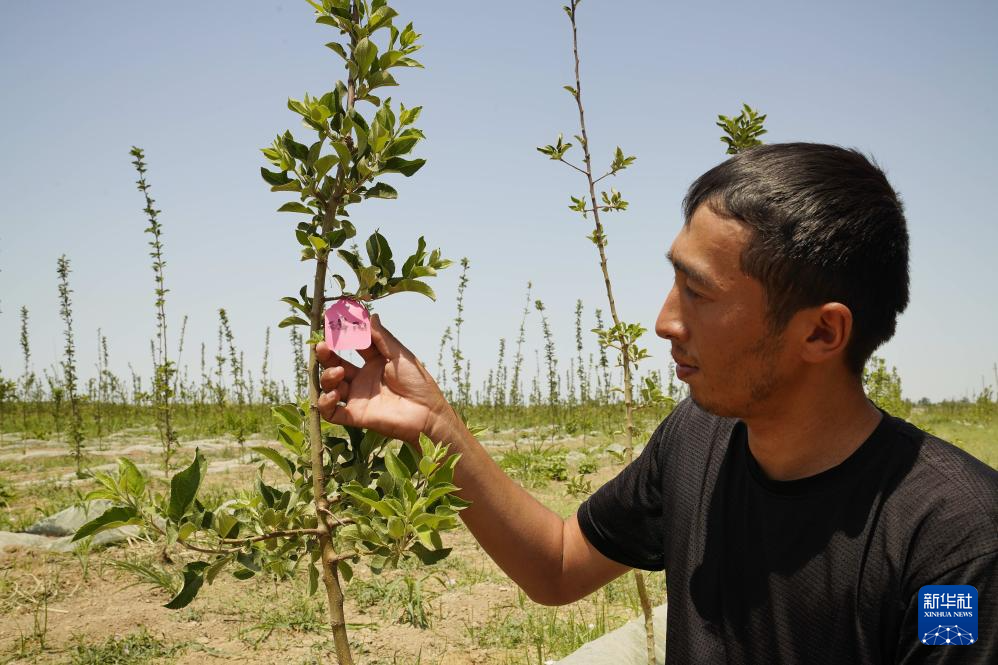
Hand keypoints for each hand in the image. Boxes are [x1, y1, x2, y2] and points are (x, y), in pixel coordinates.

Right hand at [316, 313, 452, 443]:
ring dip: (327, 376)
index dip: (342, 335)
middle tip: (323, 345)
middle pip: (335, 363)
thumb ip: (383, 338)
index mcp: (374, 362)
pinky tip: (335, 394)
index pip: (352, 346)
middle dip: (326, 354)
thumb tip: (370, 315)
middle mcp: (363, 378)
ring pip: (329, 385)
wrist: (428, 414)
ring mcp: (358, 397)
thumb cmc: (418, 383)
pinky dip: (326, 402)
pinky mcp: (355, 415)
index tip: (333, 323)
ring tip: (339, 372)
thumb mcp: (401, 356)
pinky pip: (331, 411)